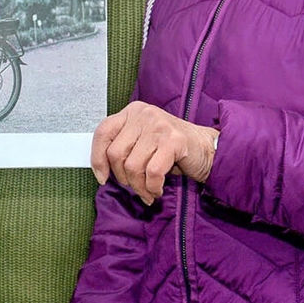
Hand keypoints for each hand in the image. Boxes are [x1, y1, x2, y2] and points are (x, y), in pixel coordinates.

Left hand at [90, 101, 218, 205]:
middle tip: (136, 186)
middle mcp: (143, 114)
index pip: (103, 132)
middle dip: (123, 178)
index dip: (97, 158)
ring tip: (148, 191)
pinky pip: (152, 172)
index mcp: (132, 112)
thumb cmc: (170, 149)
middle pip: (116, 154)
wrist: (206, 148)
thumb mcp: (142, 141)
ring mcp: (159, 126)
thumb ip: (123, 148)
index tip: (102, 177)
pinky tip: (157, 189)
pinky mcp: (174, 141)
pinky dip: (153, 187)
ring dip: (139, 187)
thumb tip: (101, 170)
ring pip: (133, 166)